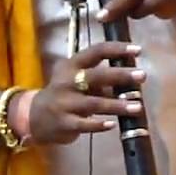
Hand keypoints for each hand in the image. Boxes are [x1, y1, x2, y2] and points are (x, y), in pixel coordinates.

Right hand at [29, 42, 146, 144]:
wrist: (32, 116)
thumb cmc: (65, 93)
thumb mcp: (76, 79)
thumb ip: (100, 78)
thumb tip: (133, 77)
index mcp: (72, 66)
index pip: (96, 52)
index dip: (117, 49)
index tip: (138, 50)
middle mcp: (67, 82)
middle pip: (96, 76)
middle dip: (120, 75)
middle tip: (142, 75)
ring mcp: (64, 103)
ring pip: (94, 103)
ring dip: (117, 105)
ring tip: (138, 107)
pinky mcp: (64, 123)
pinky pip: (84, 125)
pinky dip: (99, 125)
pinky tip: (112, 124)